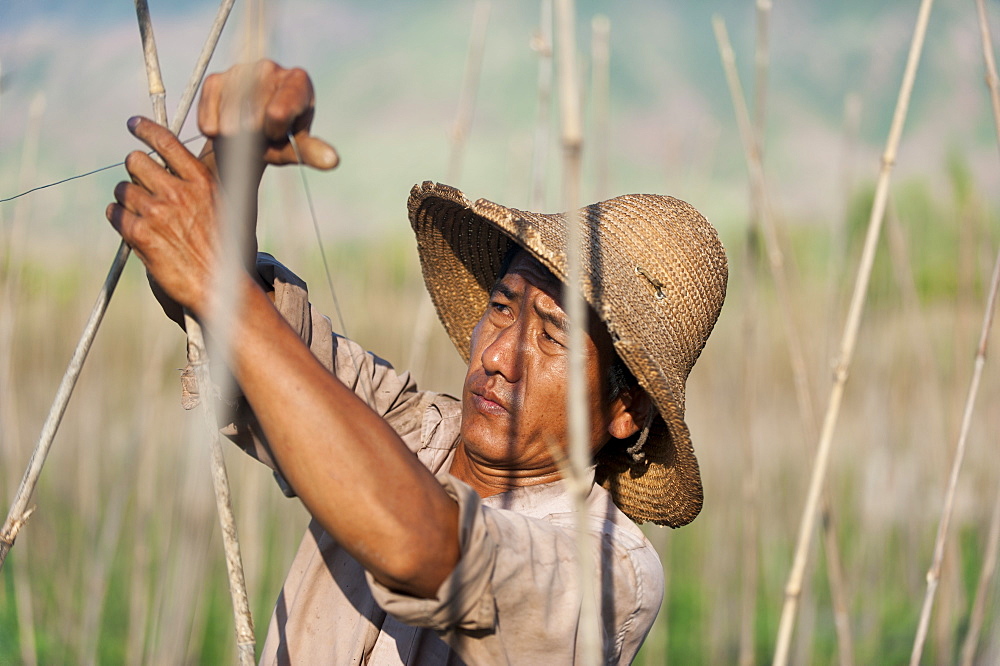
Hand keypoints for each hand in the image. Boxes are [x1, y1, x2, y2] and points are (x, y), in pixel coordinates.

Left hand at [107, 116, 221, 316]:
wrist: (220, 284)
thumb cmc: (223, 249)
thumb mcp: (221, 207)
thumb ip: (196, 185)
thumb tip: (165, 170)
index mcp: (201, 181)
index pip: (166, 142)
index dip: (145, 129)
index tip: (134, 124)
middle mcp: (178, 192)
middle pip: (136, 161)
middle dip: (135, 171)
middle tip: (141, 185)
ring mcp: (158, 212)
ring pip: (122, 189)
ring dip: (127, 199)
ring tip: (141, 214)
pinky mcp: (141, 234)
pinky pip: (115, 213)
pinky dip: (118, 217)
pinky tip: (131, 227)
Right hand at [198, 60, 337, 171]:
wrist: (247, 139)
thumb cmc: (279, 141)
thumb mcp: (295, 148)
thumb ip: (311, 152)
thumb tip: (332, 161)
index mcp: (299, 81)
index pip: (279, 111)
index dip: (274, 131)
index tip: (276, 134)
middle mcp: (271, 68)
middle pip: (254, 113)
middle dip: (254, 135)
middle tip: (259, 136)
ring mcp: (242, 69)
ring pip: (231, 113)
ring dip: (234, 133)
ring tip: (244, 135)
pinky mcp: (216, 79)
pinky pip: (210, 109)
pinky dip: (213, 128)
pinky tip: (222, 132)